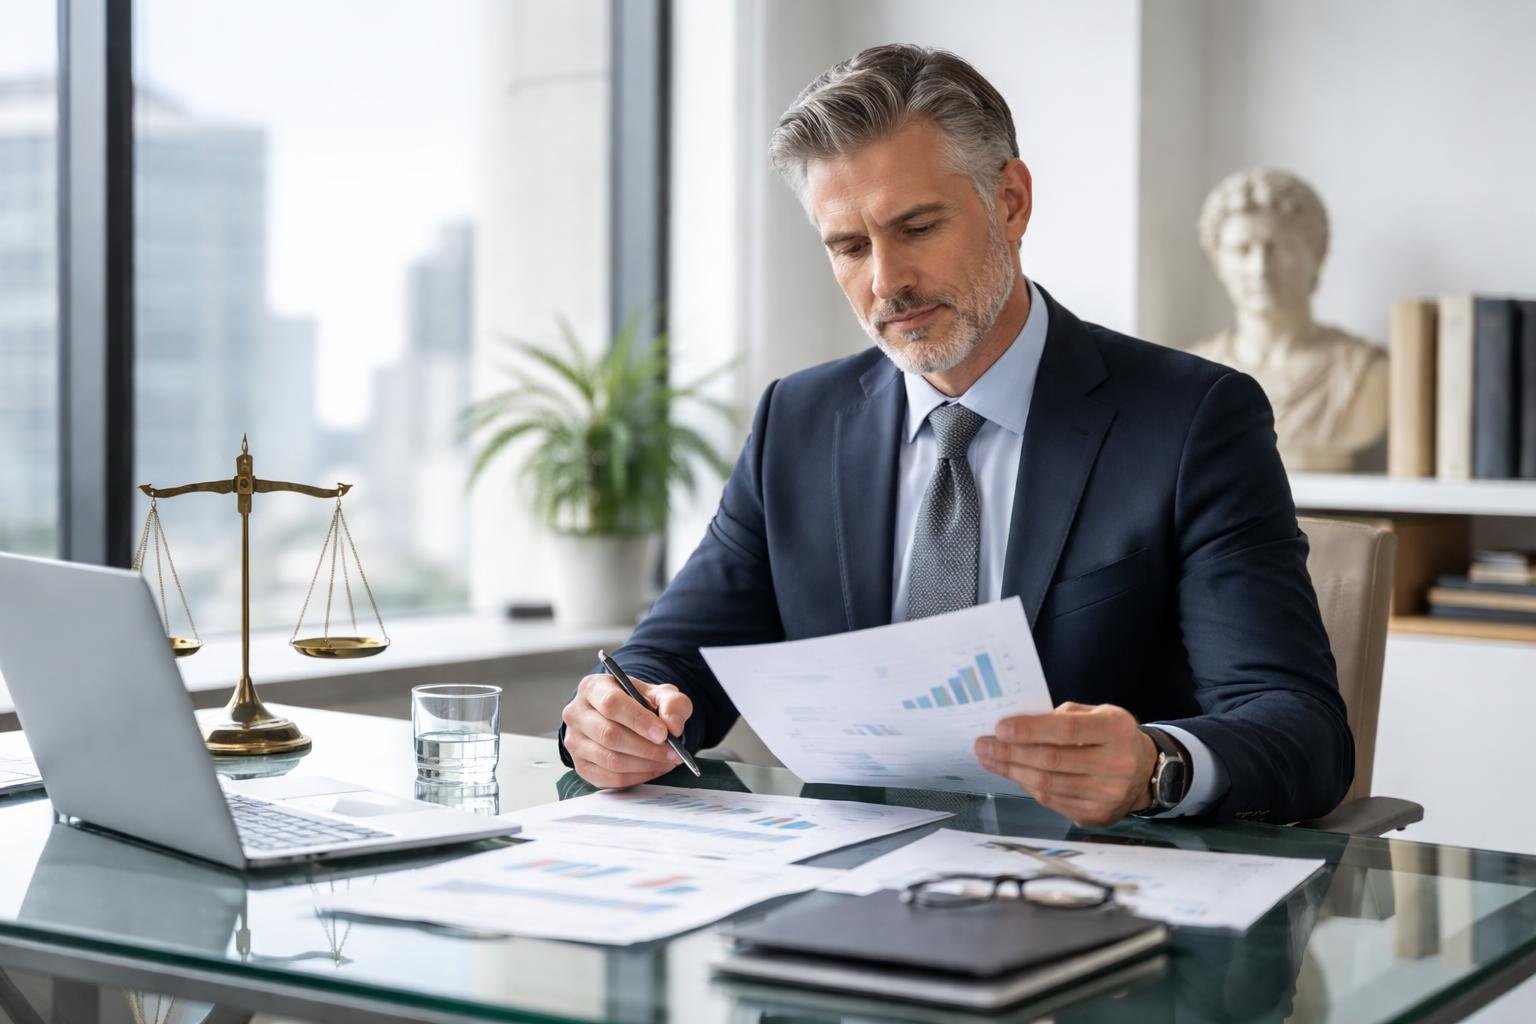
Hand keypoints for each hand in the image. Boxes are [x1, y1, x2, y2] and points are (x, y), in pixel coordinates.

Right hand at [561, 673, 692, 787]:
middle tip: (672, 752)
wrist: (624, 717)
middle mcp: (576, 713)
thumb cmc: (639, 703)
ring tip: (666, 761)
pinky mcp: (581, 766)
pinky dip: (636, 777)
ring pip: (609, 760)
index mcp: (593, 687)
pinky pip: (609, 779)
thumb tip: (673, 726)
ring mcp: (574, 742)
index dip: (638, 720)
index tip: (663, 734)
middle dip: (646, 748)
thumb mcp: (660, 694)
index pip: (611, 703)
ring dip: (644, 764)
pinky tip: (653, 769)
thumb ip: (672, 704)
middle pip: (609, 735)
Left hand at [975, 702, 1158, 827]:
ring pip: (1047, 784)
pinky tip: (1012, 773)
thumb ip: (1062, 716)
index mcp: (1116, 731)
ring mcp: (1107, 795)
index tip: (1000, 728)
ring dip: (1011, 771)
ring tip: (989, 759)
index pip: (1066, 731)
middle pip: (1052, 761)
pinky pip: (1051, 801)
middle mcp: (1116, 765)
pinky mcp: (1096, 815)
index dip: (1030, 730)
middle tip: (983, 745)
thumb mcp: (1097, 714)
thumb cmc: (1111, 736)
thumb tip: (1017, 725)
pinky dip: (1027, 786)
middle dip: (1010, 753)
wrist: (1145, 772)